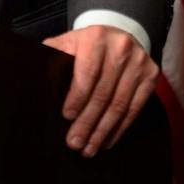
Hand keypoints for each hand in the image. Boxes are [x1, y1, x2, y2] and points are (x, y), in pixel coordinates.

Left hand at [43, 24, 158, 156]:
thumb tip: (33, 76)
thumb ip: (52, 55)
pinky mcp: (150, 76)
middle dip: (88, 122)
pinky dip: (120, 128)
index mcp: (96, 37)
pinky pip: (135, 108)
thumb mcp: (67, 42)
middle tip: (75, 142)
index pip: (87, 73)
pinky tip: (107, 141)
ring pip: (120, 104)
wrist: (119, 34)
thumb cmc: (86, 45)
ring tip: (89, 149)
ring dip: (103, 131)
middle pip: (103, 93)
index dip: (77, 97)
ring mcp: (139, 63)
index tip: (67, 117)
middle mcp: (121, 48)